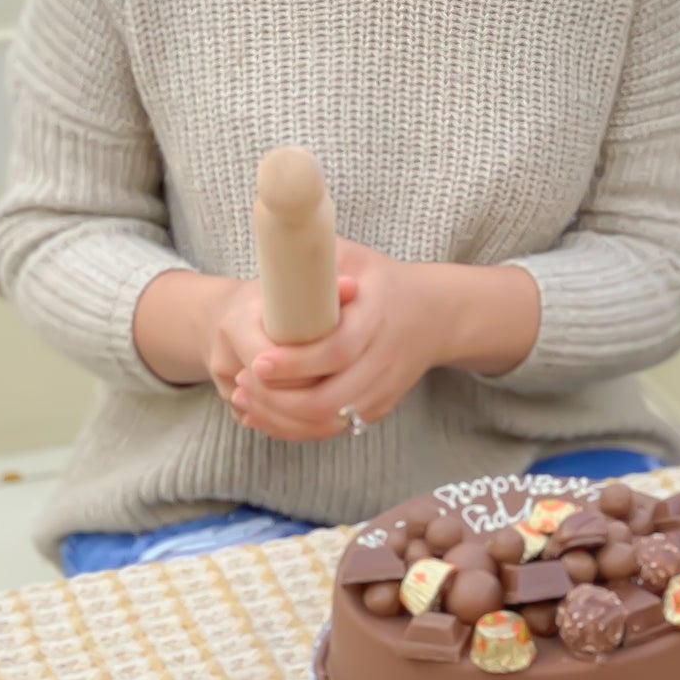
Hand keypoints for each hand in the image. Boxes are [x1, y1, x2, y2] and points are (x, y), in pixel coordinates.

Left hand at [230, 239, 452, 441]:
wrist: (437, 315)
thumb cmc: (385, 281)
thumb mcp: (356, 257)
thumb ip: (316, 256)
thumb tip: (275, 250)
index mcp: (376, 319)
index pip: (336, 352)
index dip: (295, 362)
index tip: (259, 360)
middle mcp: (382, 361)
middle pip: (327, 400)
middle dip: (277, 399)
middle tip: (242, 382)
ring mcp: (381, 390)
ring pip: (327, 422)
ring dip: (281, 418)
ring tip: (245, 399)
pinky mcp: (377, 408)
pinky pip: (333, 429)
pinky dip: (295, 429)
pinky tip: (265, 415)